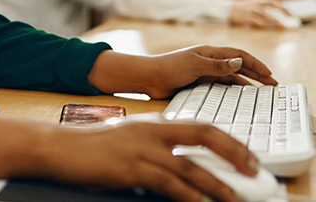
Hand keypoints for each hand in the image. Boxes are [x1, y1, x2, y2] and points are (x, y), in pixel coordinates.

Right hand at [44, 115, 259, 201]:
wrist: (62, 148)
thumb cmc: (95, 149)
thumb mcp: (133, 140)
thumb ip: (159, 148)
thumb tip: (188, 170)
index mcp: (157, 122)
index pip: (203, 126)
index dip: (229, 141)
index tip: (249, 156)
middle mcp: (154, 130)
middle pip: (204, 137)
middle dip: (234, 155)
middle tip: (254, 172)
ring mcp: (143, 148)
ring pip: (190, 166)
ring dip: (217, 185)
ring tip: (235, 199)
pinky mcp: (131, 168)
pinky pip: (168, 183)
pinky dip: (188, 195)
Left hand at [87, 46, 276, 100]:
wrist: (149, 79)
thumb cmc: (169, 68)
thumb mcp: (195, 65)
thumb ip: (218, 65)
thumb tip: (240, 62)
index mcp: (210, 52)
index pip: (239, 55)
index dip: (255, 63)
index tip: (269, 74)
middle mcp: (210, 61)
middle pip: (239, 66)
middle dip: (257, 74)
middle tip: (273, 84)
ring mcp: (206, 72)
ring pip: (232, 78)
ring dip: (248, 83)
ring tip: (263, 92)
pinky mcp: (200, 84)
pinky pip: (223, 87)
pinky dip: (234, 91)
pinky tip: (242, 97)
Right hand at [229, 0, 290, 28]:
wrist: (228, 9)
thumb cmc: (244, 8)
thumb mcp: (254, 3)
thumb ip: (265, 6)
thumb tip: (279, 14)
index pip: (274, 0)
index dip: (283, 6)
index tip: (290, 14)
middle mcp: (256, 2)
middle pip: (272, 4)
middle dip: (282, 11)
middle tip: (290, 19)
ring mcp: (251, 9)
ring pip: (266, 13)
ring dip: (275, 20)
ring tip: (282, 27)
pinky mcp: (246, 16)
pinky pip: (257, 20)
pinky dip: (264, 25)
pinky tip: (269, 29)